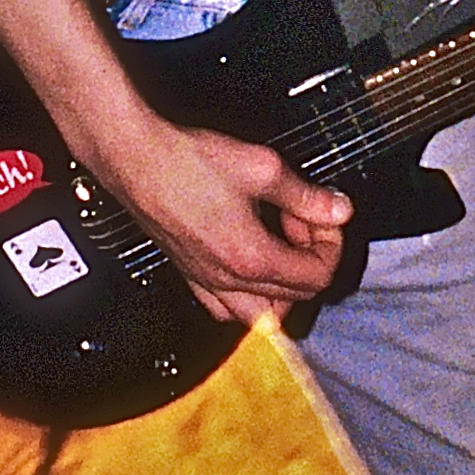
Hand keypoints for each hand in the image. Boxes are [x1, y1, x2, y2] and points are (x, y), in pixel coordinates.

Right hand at [99, 109, 351, 330]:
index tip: (325, 217)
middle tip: (302, 221)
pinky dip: (248, 295)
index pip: (317, 277)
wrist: (137, 160)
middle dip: (309, 258)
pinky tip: (249, 260)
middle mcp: (227, 280)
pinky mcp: (189, 274)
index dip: (331, 245)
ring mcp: (205, 281)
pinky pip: (226, 308)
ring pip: (260, 314)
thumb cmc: (186, 163)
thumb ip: (305, 194)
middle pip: (295, 298)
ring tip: (280, 245)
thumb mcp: (262, 168)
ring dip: (282, 286)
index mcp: (251, 258)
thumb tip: (337, 209)